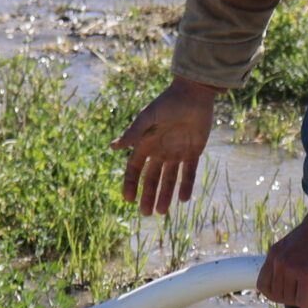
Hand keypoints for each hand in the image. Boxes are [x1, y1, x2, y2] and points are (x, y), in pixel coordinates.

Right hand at [112, 80, 219, 216]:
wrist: (194, 94)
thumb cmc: (168, 103)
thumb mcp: (149, 117)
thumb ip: (134, 133)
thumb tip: (113, 147)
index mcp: (146, 144)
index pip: (134, 169)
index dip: (130, 184)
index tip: (128, 200)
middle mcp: (160, 151)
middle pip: (151, 179)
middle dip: (148, 196)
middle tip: (146, 213)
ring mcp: (177, 153)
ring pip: (169, 180)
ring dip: (165, 195)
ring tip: (162, 212)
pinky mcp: (194, 152)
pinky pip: (188, 173)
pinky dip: (186, 186)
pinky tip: (183, 199)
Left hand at [259, 193, 307, 307]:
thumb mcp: (297, 244)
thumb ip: (290, 258)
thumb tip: (295, 278)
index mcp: (274, 253)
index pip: (263, 285)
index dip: (275, 295)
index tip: (290, 295)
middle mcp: (279, 261)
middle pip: (277, 295)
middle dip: (292, 300)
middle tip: (307, 296)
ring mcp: (291, 269)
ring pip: (291, 300)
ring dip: (303, 303)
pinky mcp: (307, 275)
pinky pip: (303, 302)